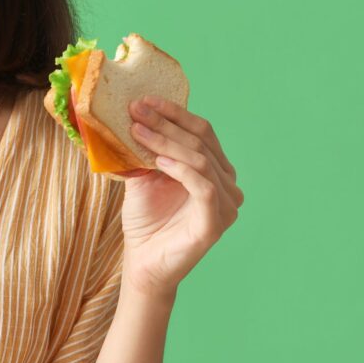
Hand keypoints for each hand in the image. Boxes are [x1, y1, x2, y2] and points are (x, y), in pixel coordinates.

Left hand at [118, 95, 242, 298]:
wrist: (142, 262)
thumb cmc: (145, 221)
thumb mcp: (144, 176)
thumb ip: (147, 149)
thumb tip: (136, 114)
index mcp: (214, 170)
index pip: (201, 131)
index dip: (174, 113)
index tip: (144, 100)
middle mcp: (227, 185)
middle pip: (200, 142)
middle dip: (166, 123)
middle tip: (137, 110)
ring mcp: (225, 204)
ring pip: (201, 160)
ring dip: (167, 142)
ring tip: (139, 132)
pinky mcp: (215, 222)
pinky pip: (204, 187)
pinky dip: (181, 169)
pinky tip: (158, 161)